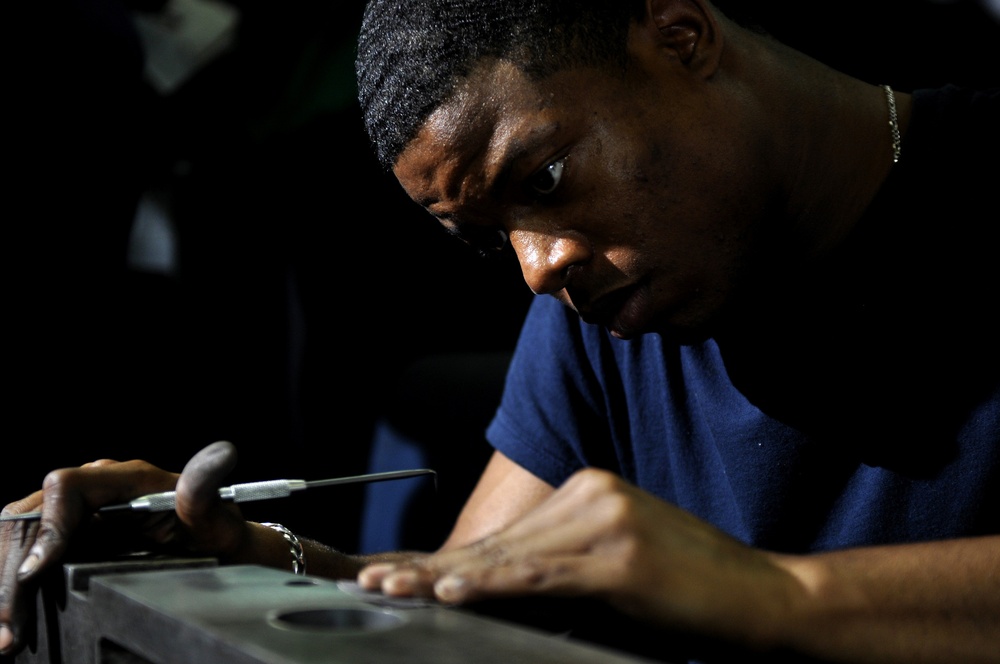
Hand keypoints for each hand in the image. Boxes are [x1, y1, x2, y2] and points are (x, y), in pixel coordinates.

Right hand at [0, 441, 249, 655]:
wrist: (218, 547)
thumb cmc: (217, 531)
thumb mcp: (216, 516)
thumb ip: (205, 492)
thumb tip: (220, 456)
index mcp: (126, 476)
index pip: (66, 487)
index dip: (48, 528)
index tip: (35, 573)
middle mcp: (94, 486)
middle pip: (31, 516)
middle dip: (13, 571)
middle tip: (9, 627)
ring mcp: (77, 508)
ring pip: (20, 534)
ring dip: (7, 582)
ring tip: (7, 633)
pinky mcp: (69, 531)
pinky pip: (29, 548)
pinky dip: (15, 582)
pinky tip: (13, 616)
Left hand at [358, 468, 797, 649]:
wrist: (765, 595)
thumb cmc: (691, 589)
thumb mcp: (614, 569)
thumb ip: (561, 567)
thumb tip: (494, 587)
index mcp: (589, 489)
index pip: (503, 534)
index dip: (444, 557)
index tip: (394, 572)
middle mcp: (591, 492)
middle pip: (496, 542)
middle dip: (429, 568)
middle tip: (369, 580)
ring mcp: (605, 517)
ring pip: (508, 558)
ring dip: (442, 578)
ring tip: (388, 590)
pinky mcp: (619, 553)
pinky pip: (541, 575)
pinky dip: (492, 586)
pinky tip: (450, 593)